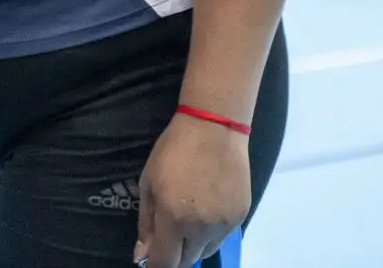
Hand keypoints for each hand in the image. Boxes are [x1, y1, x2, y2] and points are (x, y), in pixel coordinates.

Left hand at [134, 112, 250, 267]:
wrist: (214, 129)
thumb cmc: (173, 151)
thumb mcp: (148, 183)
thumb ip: (146, 223)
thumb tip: (142, 255)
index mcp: (174, 217)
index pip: (165, 262)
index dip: (155, 265)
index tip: (150, 258)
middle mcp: (201, 227)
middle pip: (187, 261)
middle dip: (174, 254)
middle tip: (167, 235)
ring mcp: (224, 224)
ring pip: (206, 251)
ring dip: (193, 245)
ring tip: (187, 219)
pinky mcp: (240, 216)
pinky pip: (221, 236)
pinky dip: (210, 232)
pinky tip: (205, 209)